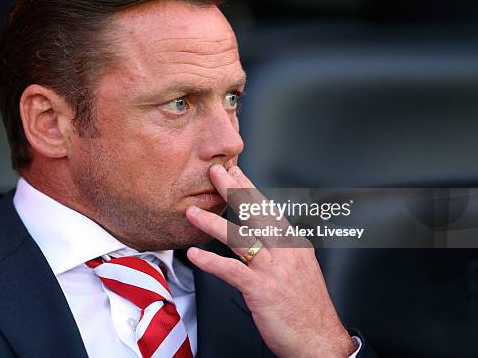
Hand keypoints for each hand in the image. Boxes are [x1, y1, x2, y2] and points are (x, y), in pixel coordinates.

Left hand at [185, 164, 355, 356]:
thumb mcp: (299, 268)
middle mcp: (285, 251)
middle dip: (232, 190)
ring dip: (213, 223)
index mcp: (293, 244)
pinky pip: (232, 271)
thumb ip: (281, 248)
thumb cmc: (307, 307)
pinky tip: (194, 255)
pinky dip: (211, 262)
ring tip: (192, 212)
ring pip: (239, 238)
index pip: (267, 209)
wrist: (320, 340)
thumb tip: (264, 233)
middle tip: (215, 172)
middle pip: (254, 215)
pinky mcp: (261, 290)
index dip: (249, 189)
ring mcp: (273, 269)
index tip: (235, 171)